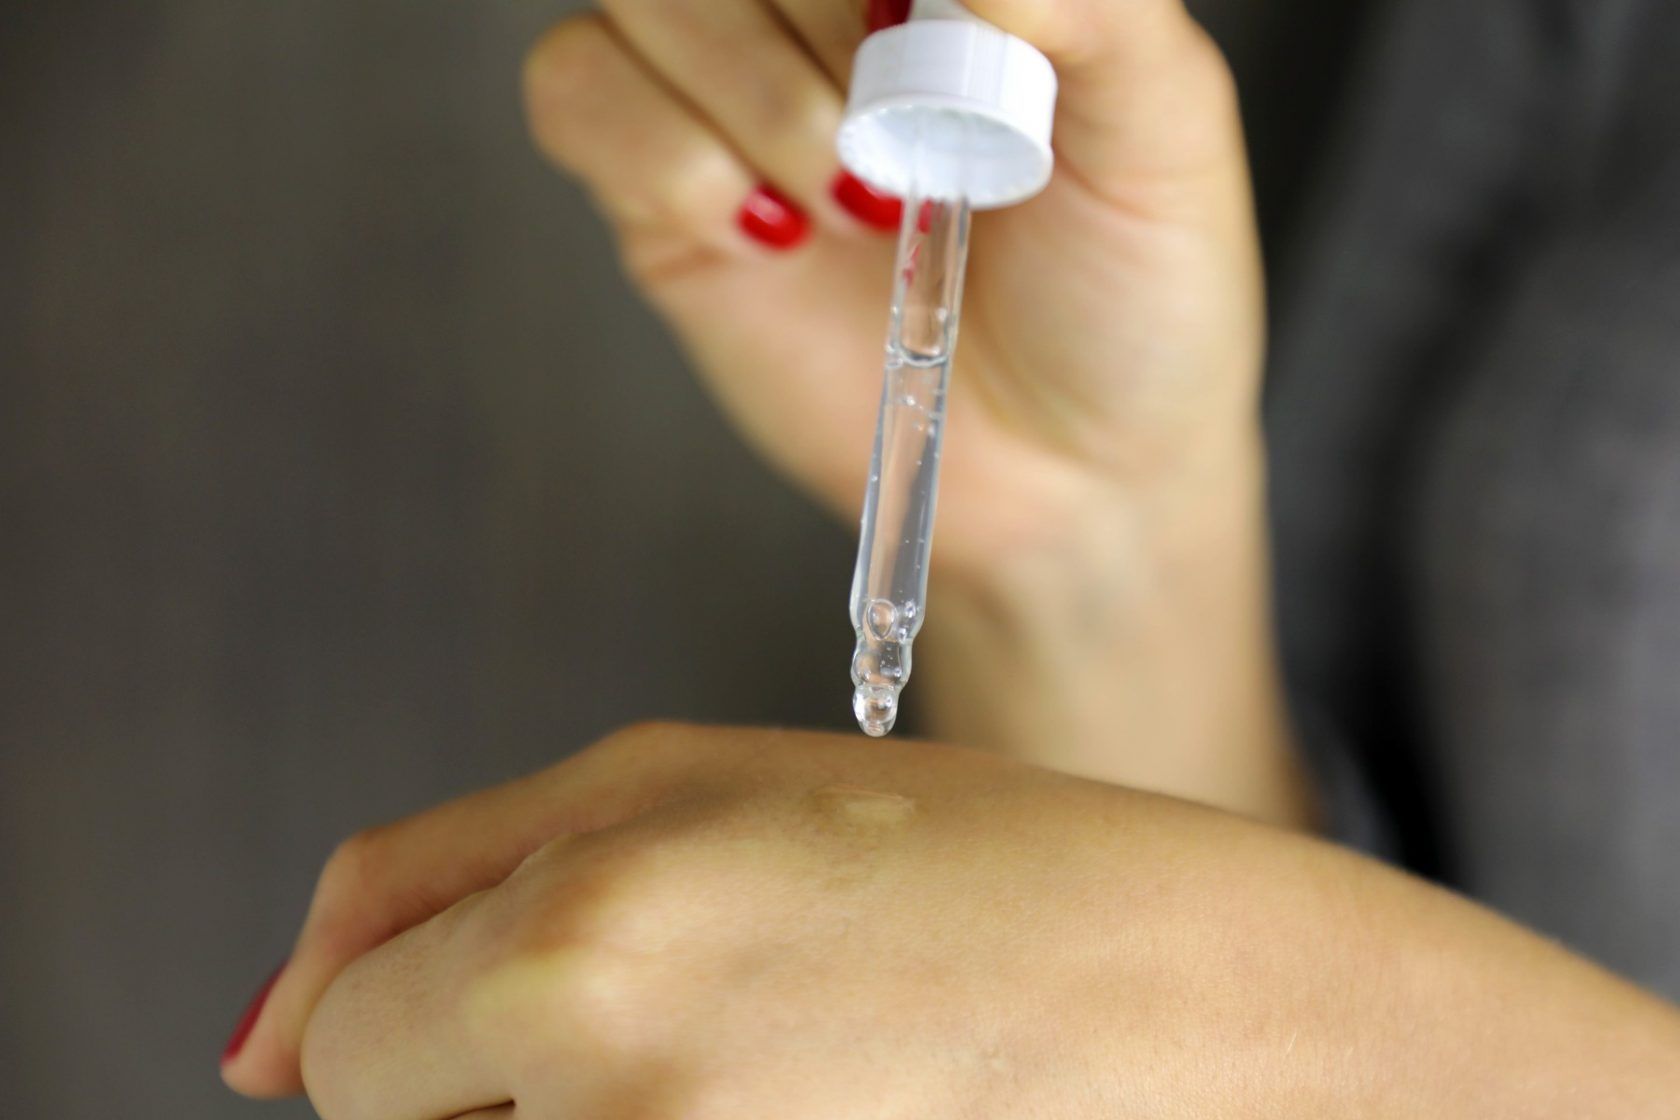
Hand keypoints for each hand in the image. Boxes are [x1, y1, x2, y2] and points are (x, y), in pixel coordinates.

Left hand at [222, 724, 1679, 1115]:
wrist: (1216, 1009)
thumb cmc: (968, 862)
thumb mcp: (679, 773)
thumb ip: (425, 879)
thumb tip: (247, 1043)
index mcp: (580, 942)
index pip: (335, 1060)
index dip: (439, 1023)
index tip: (570, 988)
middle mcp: (616, 1100)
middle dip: (508, 1089)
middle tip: (719, 1018)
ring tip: (786, 1069)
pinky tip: (815, 1107)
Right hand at [522, 0, 1294, 821]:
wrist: (1065, 483)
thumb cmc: (1130, 304)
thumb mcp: (1167, 136)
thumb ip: (1098, 8)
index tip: (914, 43)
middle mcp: (831, 16)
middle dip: (810, 31)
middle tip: (905, 137)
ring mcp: (737, 101)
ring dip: (748, 93)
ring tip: (856, 205)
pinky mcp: (668, 200)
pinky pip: (578, 95)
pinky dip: (658, 151)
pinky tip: (762, 228)